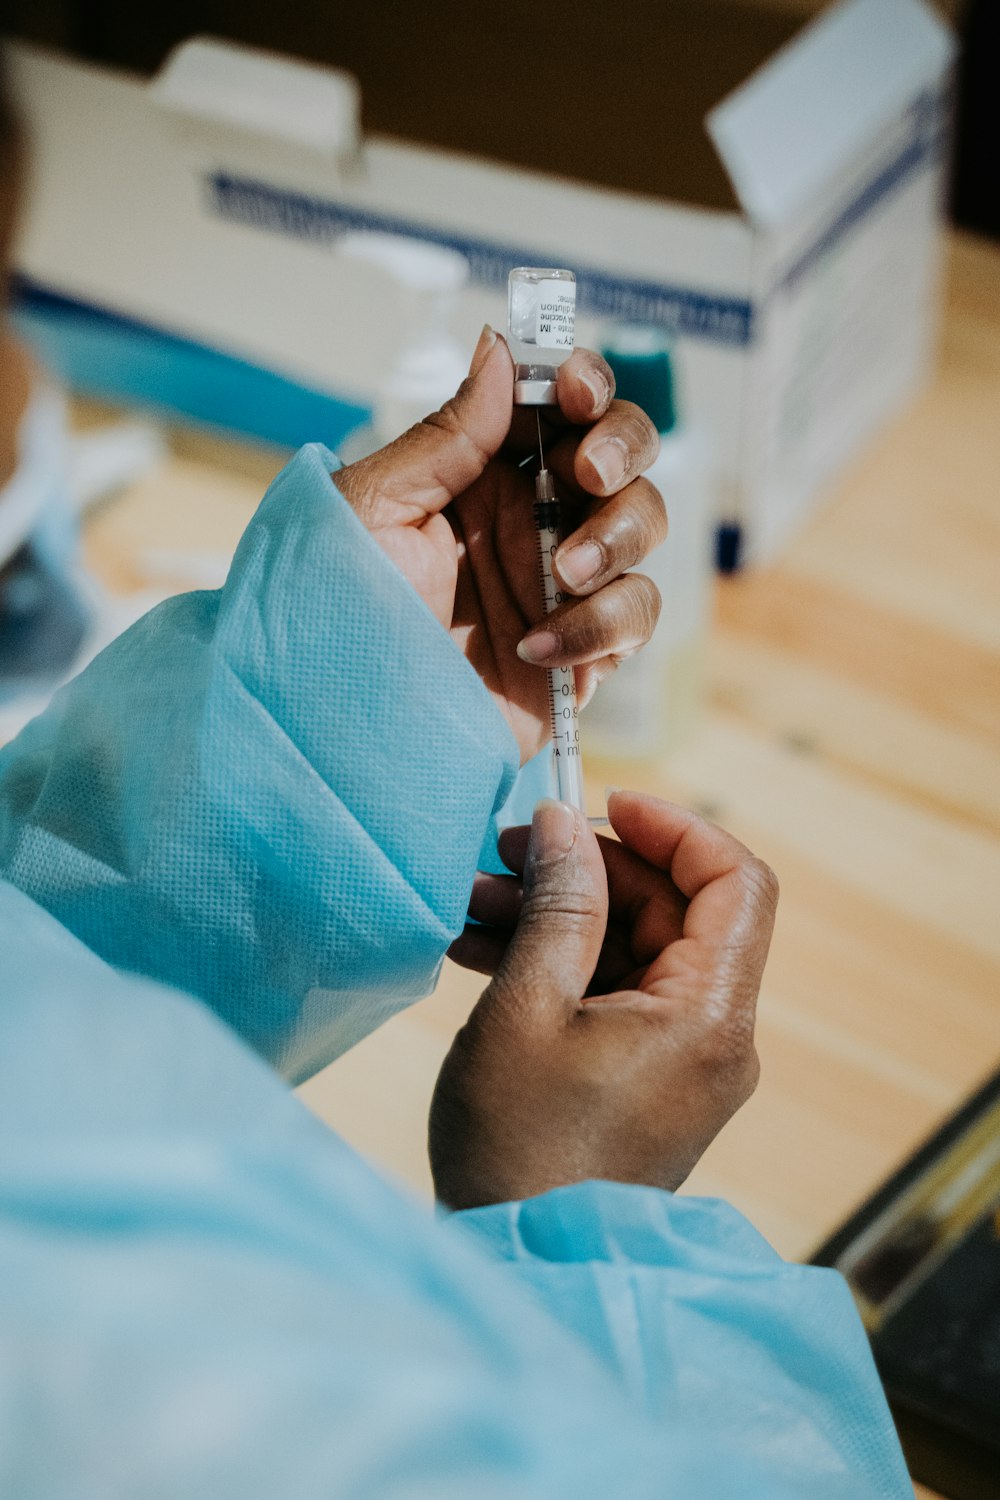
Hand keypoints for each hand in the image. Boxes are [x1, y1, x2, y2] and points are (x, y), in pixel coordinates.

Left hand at [335, 330, 664, 761]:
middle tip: (586, 472)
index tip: (573, 391)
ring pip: (644, 528)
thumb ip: (446, 435)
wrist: (339, 730)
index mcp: (480, 472)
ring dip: (616, 539)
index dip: (585, 384)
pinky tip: (537, 649)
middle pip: (623, 454)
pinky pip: (634, 618)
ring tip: (559, 575)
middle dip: (622, 448)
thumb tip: (499, 350)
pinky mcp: (583, 652)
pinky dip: (600, 627)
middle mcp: (529, 520)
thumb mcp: (372, 510)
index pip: (558, 406)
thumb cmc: (331, 615)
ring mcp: (561, 586)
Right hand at [429, 791, 777, 1208]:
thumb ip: (558, 905)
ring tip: (475, 902)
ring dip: (563, 915)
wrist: (520, 1267)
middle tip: (505, 853)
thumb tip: (564, 825)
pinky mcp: (650, 1079)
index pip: (735, 881)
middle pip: (676, 910)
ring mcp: (685, 1061)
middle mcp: (716, 1034)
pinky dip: (563, 963)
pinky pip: (618, 993)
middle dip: (591, 870)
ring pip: (637, 948)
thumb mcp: (527, 1007)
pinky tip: (485, 950)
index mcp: (710, 1014)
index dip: (675, 828)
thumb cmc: (521, 1147)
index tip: (601, 803)